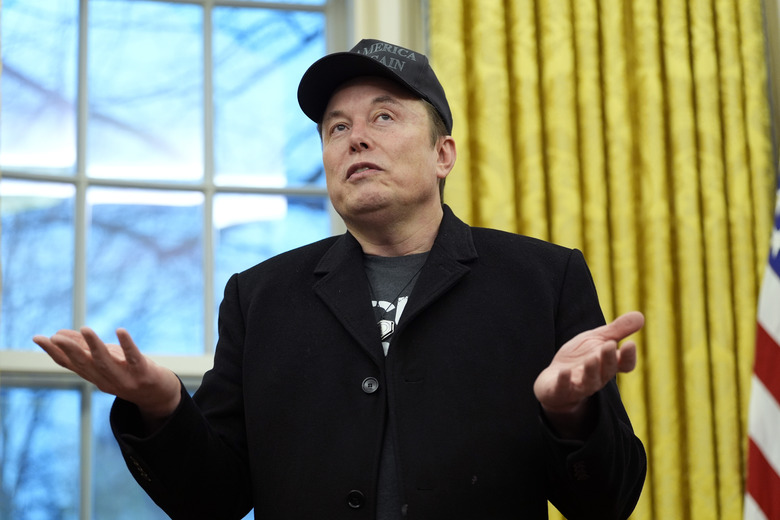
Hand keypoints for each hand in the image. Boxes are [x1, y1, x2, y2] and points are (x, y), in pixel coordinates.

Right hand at [33, 327, 180, 420]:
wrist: (159, 395)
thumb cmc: (129, 372)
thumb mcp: (106, 359)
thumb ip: (85, 347)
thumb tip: (58, 333)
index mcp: (94, 376)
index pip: (70, 364)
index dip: (54, 352)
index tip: (37, 338)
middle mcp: (106, 379)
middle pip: (85, 364)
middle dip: (70, 350)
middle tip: (54, 336)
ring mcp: (125, 378)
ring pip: (106, 362)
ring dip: (94, 346)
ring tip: (85, 328)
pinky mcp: (144, 374)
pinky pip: (134, 358)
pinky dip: (127, 345)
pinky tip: (120, 330)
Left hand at [533, 311, 643, 434]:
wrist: (555, 380)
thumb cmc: (579, 358)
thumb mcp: (596, 340)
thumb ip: (616, 330)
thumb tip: (641, 316)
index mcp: (607, 364)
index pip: (624, 364)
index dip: (628, 357)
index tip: (630, 344)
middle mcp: (597, 377)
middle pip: (607, 371)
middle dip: (608, 359)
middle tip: (609, 345)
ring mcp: (579, 386)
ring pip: (589, 382)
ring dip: (591, 371)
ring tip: (592, 358)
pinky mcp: (561, 390)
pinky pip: (564, 388)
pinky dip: (564, 381)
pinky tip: (564, 372)